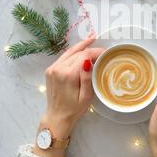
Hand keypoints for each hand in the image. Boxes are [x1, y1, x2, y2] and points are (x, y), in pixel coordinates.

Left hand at [33, 34, 103, 156]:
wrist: (57, 116)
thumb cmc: (74, 109)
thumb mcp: (86, 96)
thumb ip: (87, 77)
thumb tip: (88, 60)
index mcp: (68, 75)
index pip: (84, 56)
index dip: (95, 51)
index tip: (105, 52)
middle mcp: (58, 68)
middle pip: (77, 52)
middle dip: (90, 48)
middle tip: (102, 49)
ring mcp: (52, 68)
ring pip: (69, 52)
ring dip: (81, 46)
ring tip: (92, 39)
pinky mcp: (50, 70)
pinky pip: (63, 57)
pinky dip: (73, 52)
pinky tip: (80, 50)